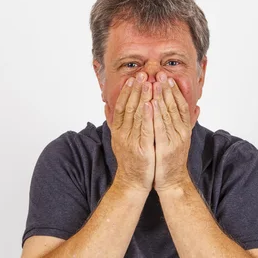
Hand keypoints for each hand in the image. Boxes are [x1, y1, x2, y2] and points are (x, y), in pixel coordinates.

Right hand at [111, 71, 154, 192]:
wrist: (133, 183)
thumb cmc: (131, 160)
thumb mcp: (120, 140)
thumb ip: (115, 123)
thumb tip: (106, 107)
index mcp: (118, 131)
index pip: (121, 106)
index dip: (127, 91)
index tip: (133, 78)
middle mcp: (122, 134)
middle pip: (128, 107)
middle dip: (136, 89)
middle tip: (142, 74)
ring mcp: (131, 141)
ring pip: (136, 115)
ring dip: (142, 97)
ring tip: (149, 83)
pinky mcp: (142, 149)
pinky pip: (145, 129)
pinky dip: (147, 116)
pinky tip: (151, 104)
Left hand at [151, 72, 191, 191]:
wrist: (172, 182)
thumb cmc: (171, 160)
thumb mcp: (179, 139)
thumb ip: (182, 124)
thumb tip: (193, 108)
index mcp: (184, 129)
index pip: (180, 105)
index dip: (174, 90)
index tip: (167, 77)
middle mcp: (181, 132)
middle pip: (174, 106)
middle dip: (167, 89)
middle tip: (160, 73)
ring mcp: (174, 140)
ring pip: (167, 114)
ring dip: (161, 97)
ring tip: (154, 83)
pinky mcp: (165, 148)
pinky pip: (159, 129)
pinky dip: (154, 115)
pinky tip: (149, 104)